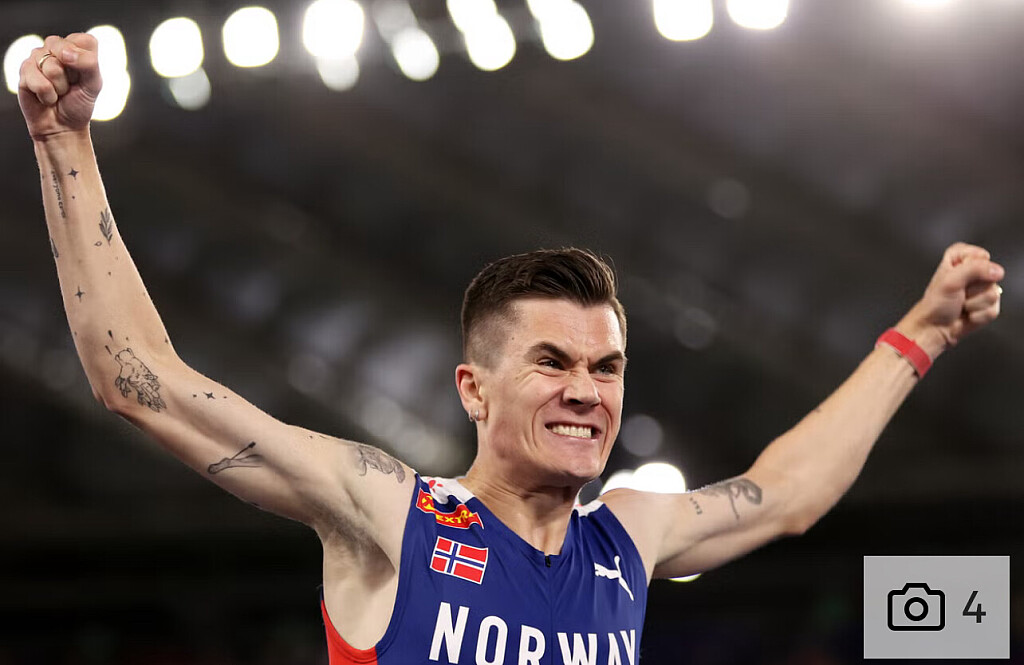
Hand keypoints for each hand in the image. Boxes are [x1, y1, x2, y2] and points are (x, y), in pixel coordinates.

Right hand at [18, 33, 101, 139]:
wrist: (62, 126)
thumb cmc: (79, 104)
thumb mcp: (94, 85)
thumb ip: (88, 63)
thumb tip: (64, 53)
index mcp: (77, 48)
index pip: (84, 40)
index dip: (85, 62)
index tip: (84, 77)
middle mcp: (56, 48)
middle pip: (63, 49)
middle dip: (70, 75)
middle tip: (70, 85)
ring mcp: (38, 57)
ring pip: (50, 66)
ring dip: (58, 87)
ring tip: (58, 92)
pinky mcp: (24, 69)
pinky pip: (37, 79)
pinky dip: (46, 94)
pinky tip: (46, 97)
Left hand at [896, 242, 1003, 358]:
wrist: (934, 328)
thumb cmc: (935, 304)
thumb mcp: (951, 280)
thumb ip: (974, 269)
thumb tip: (996, 271)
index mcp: (960, 259)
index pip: (980, 255)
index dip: (970, 268)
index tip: (957, 276)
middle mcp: (974, 272)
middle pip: (991, 275)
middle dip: (973, 288)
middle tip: (959, 293)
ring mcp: (983, 289)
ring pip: (994, 294)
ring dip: (974, 303)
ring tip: (961, 304)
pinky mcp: (989, 306)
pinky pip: (993, 310)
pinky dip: (978, 315)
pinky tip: (967, 314)